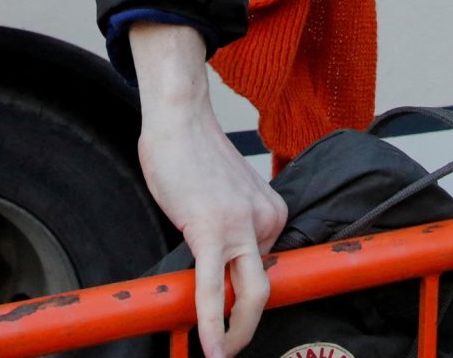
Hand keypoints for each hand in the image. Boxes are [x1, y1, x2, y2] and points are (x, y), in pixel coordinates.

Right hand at [131, 24, 285, 357]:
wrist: (180, 118)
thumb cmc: (194, 154)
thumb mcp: (226, 196)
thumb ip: (231, 229)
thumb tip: (219, 264)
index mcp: (272, 214)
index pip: (266, 269)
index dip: (250, 302)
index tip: (238, 322)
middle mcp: (266, 221)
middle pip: (267, 289)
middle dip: (250, 327)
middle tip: (231, 349)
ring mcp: (242, 225)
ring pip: (250, 294)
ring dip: (234, 333)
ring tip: (219, 354)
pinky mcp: (211, 229)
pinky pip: (214, 287)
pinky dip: (212, 322)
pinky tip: (206, 346)